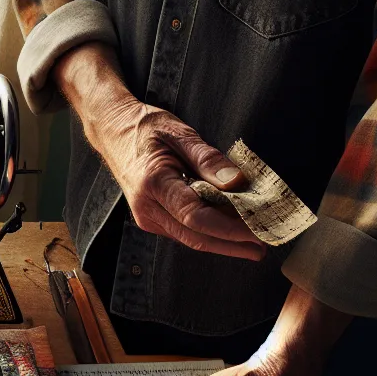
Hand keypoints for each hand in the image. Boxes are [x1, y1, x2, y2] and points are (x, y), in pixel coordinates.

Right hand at [55, 43, 264, 261]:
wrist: (112, 132)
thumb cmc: (145, 129)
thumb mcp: (181, 134)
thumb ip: (209, 160)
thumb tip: (238, 183)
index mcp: (153, 183)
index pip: (196, 217)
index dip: (230, 229)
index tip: (257, 230)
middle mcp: (147, 208)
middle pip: (196, 237)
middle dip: (232, 245)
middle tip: (263, 246)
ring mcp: (147, 217)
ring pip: (191, 239)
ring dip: (224, 242)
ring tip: (254, 240)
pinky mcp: (152, 219)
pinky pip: (185, 232)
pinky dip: (210, 233)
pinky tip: (231, 229)